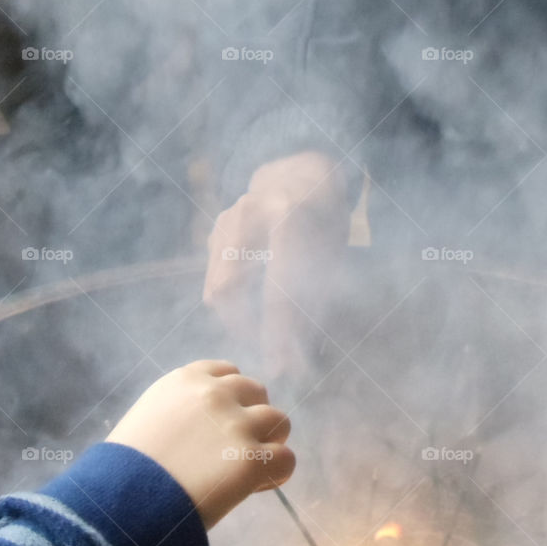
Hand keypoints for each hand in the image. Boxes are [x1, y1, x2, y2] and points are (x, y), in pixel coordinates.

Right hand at [106, 360, 293, 529]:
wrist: (118, 509)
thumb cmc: (120, 474)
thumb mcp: (145, 422)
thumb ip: (179, 413)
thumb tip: (201, 431)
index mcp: (184, 381)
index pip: (227, 373)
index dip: (230, 400)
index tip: (221, 424)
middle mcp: (214, 394)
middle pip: (256, 393)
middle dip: (251, 417)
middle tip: (236, 449)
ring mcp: (236, 425)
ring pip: (278, 421)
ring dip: (269, 442)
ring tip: (249, 467)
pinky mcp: (251, 460)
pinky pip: (286, 459)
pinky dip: (277, 472)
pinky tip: (258, 485)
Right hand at [204, 151, 350, 381]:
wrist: (302, 176)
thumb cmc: (325, 222)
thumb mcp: (332, 257)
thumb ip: (314, 305)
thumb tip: (298, 363)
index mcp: (290, 219)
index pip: (278, 290)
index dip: (279, 335)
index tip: (282, 369)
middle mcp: (251, 213)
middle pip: (231, 289)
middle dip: (246, 328)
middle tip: (268, 349)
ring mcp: (228, 217)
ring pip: (216, 285)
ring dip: (236, 317)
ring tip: (262, 331)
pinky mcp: (217, 228)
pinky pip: (214, 277)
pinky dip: (230, 301)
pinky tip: (252, 306)